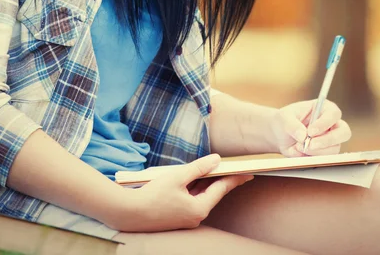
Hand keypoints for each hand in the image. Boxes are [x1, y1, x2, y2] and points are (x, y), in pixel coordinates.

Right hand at [106, 154, 253, 231]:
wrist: (130, 213)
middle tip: (237, 169)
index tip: (248, 172)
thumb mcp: (178, 177)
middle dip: (223, 179)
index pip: (222, 189)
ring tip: (217, 170)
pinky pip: (192, 200)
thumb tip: (217, 160)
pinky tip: (196, 179)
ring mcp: (186, 218)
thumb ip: (199, 168)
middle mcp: (195, 216)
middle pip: (213, 194)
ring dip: (208, 183)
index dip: (235, 178)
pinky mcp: (177, 217)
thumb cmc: (153, 195)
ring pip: (202, 197)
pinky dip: (197, 189)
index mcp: (199, 208)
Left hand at [269, 100, 351, 157]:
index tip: (310, 131)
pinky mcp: (326, 153)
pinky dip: (312, 158)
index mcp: (324, 108)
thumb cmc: (284, 121)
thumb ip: (292, 125)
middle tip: (310, 144)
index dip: (324, 123)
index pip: (333, 114)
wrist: (280, 135)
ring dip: (316, 151)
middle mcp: (332, 124)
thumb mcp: (284, 118)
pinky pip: (326, 159)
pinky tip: (299, 151)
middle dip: (327, 140)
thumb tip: (303, 136)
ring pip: (334, 149)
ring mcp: (331, 140)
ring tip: (298, 146)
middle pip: (343, 132)